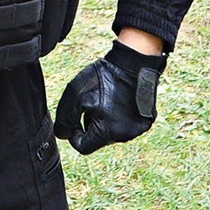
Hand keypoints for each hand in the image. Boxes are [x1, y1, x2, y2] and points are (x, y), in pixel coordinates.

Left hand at [53, 40, 166, 155]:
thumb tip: (63, 135)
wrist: (133, 61)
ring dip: (105, 121)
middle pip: (98, 139)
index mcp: (108, 132)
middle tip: (92, 103)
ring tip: (107, 99)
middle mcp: (125, 136)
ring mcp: (138, 129)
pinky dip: (120, 116)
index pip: (83, 147)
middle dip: (91, 125)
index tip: (76, 117)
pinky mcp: (146, 120)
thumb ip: (65, 120)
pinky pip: (126, 125)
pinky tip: (119, 99)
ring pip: (112, 132)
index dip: (74, 133)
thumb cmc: (104, 77)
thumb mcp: (75, 95)